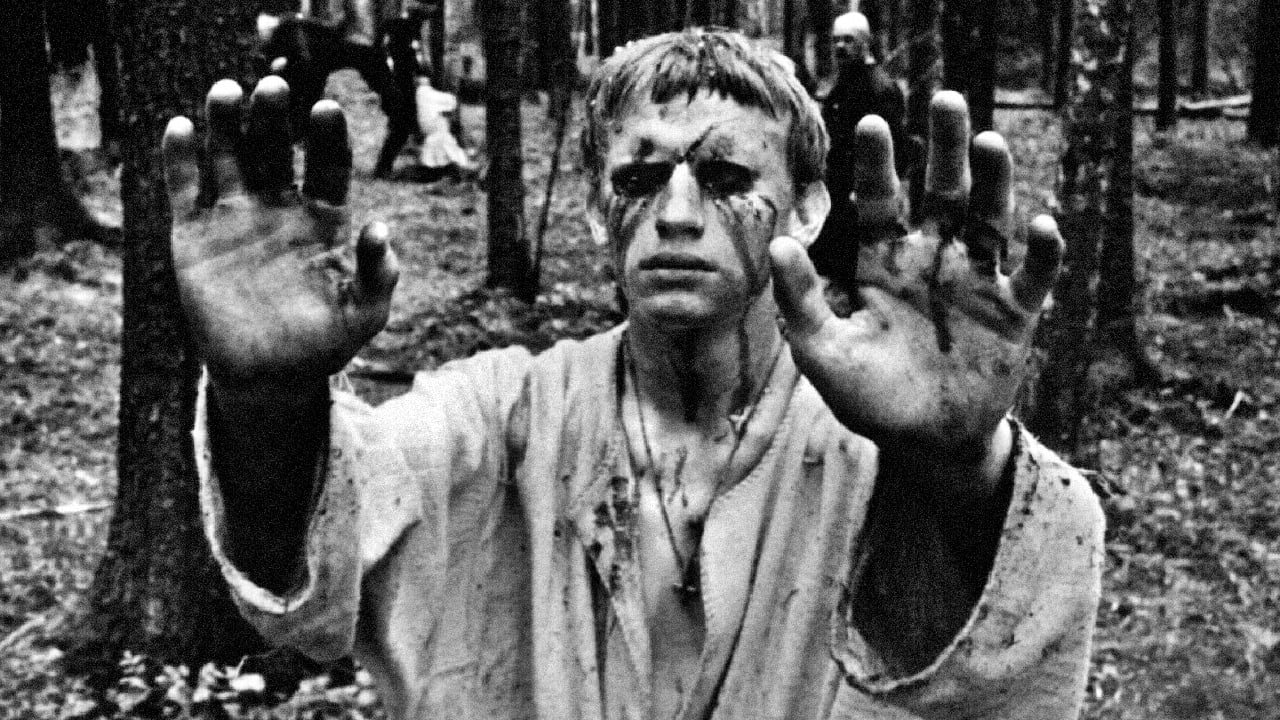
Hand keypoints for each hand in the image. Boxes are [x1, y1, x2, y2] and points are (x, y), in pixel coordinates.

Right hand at [165, 77, 397, 388]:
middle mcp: (279, 206)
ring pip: (229, 156)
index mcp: (323, 218)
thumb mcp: (363, 314)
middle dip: (274, 117)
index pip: (327, 164)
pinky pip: (183, 189)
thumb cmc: (324, 345)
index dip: (327, 137)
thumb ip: (377, 274)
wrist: (269, 378)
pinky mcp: (193, 235)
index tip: (327, 110)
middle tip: (274, 87)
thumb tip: (380, 228)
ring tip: (227, 92)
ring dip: (226, 122)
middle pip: (275, 148)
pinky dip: (179, 158)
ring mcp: (234, 217)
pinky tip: (181, 128)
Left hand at [770, 91, 1062, 466]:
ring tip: (989, 141)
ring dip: (994, 179)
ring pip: (991, 217)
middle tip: (946, 98)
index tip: (872, 123)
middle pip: (942, 190)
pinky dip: (1044, 251)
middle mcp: (932, 258)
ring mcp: (977, 281)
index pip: (879, 199)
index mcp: (883, 261)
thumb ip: (801, 300)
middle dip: (944, 146)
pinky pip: (1034, 274)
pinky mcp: (1016, 312)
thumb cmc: (867, 397)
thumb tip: (777, 243)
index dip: (877, 163)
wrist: (923, 443)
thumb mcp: (824, 352)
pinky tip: (1043, 224)